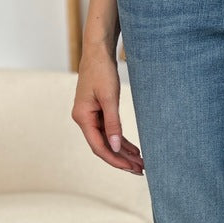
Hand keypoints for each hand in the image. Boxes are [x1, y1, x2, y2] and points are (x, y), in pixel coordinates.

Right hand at [72, 48, 144, 174]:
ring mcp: (90, 116)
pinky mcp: (97, 112)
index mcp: (82, 117)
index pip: (99, 146)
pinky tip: (133, 149)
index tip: (131, 168)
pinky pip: (109, 131)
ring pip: (107, 140)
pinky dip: (121, 141)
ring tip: (140, 162)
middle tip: (140, 170)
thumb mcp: (109, 98)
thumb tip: (116, 147)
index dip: (115, 159)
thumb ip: (113, 124)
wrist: (98, 52)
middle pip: (103, 146)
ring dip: (123, 152)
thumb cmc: (102, 71)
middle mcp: (84, 119)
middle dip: (121, 159)